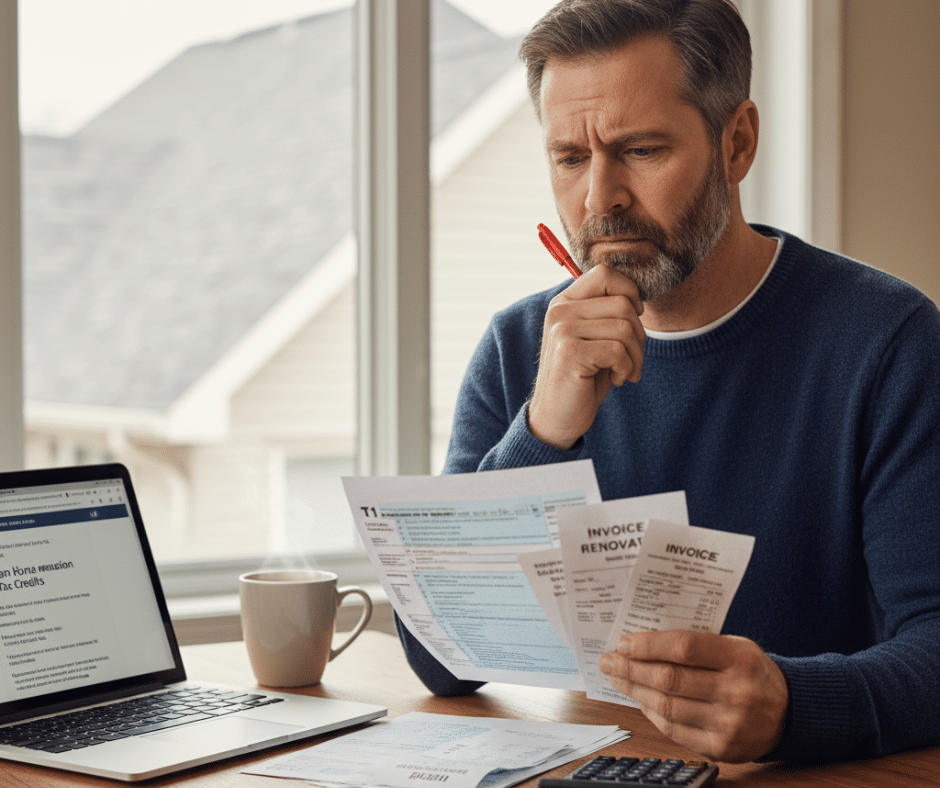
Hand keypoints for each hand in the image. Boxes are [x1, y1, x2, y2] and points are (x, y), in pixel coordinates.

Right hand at [528, 265, 644, 449]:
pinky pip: (617, 351)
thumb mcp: (595, 338)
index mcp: (564, 302)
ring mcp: (562, 330)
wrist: (558, 417)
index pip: (606, 274)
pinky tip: (616, 380)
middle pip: (622, 303)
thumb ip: (607, 312)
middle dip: (639, 334)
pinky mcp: (569, 352)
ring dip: (635, 356)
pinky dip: (626, 368)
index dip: (630, 293)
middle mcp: (559, 310)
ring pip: (625, 327)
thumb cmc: (583, 377)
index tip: (633, 319)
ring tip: (624, 371)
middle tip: (632, 358)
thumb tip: (637, 295)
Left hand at [599, 631, 788, 762]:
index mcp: (740, 658)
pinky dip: (652, 713)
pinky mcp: (722, 748)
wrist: (788, 712)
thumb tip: (642, 643)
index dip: (648, 645)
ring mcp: (730, 724)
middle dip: (631, 669)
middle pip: (669, 680)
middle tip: (610, 660)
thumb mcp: (734, 646)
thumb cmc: (751, 672)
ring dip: (635, 691)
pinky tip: (640, 700)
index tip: (624, 642)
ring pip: (667, 706)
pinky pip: (674, 730)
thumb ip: (695, 643)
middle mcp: (737, 692)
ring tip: (618, 678)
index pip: (684, 648)